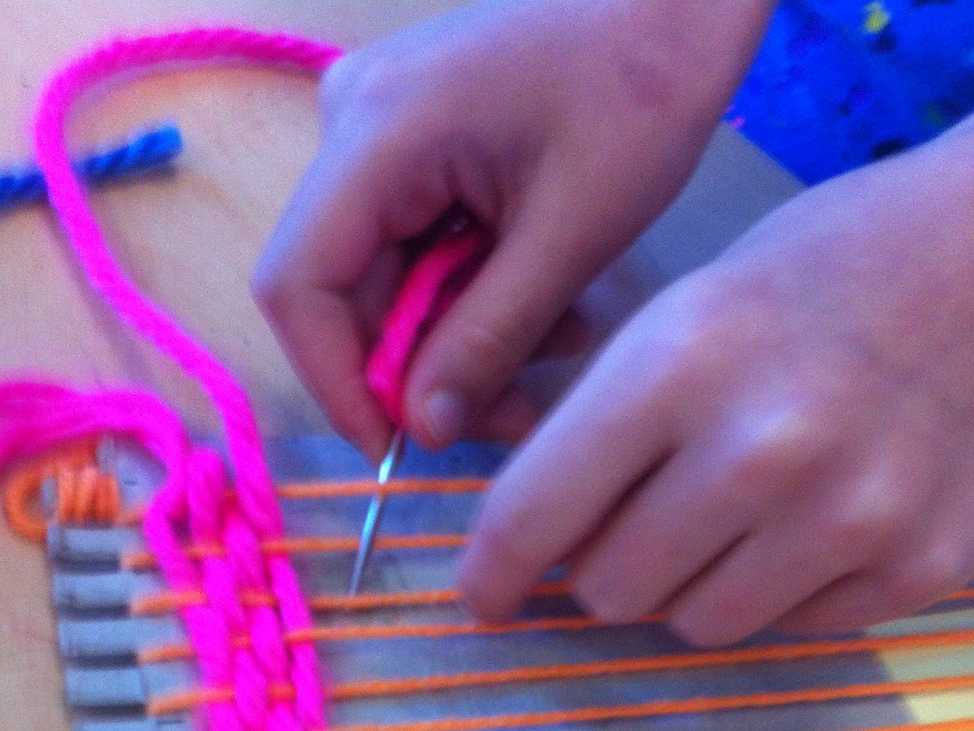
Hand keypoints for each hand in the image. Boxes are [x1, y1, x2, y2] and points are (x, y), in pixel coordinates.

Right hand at [254, 0, 774, 458]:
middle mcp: (350, 122)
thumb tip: (422, 433)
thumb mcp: (569, 238)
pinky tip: (534, 309)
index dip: (335, 378)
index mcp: (378, 130)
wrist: (675, 5)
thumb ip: (486, 339)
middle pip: (339, 290)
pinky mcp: (405, 144)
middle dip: (414, 371)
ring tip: (546, 355)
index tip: (398, 443)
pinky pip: (408, 248)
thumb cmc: (639, 97)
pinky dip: (464, 297)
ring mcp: (373, 128)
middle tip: (503, 417)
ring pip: (378, 280)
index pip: (298, 283)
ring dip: (451, 340)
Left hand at [461, 82, 973, 639]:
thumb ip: (603, 425)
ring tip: (736, 510)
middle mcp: (764, 445)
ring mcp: (852, 515)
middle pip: (608, 587)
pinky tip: (816, 516)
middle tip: (640, 518)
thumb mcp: (692, 308)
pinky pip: (788, 628)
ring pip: (692, 625)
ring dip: (687, 584)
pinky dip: (779, 589)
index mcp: (682, 359)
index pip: (535, 514)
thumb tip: (528, 547)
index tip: (482, 597)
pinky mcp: (916, 567)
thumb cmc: (830, 272)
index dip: (492, 572)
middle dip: (601, 564)